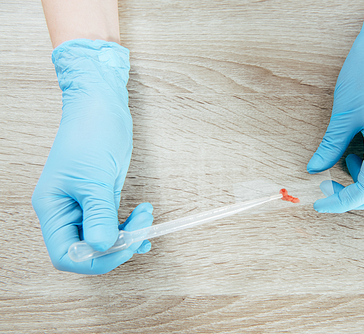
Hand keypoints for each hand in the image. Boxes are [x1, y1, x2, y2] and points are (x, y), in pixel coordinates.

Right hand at [32, 39, 151, 273]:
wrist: (101, 106)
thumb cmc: (91, 133)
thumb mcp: (95, 177)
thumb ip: (99, 214)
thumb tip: (103, 247)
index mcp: (53, 208)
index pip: (67, 254)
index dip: (96, 259)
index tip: (124, 246)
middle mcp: (66, 211)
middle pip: (86, 250)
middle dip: (117, 247)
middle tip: (141, 232)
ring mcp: (83, 205)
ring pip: (103, 238)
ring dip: (128, 235)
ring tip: (146, 216)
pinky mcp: (100, 198)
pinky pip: (113, 224)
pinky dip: (129, 226)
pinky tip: (143, 220)